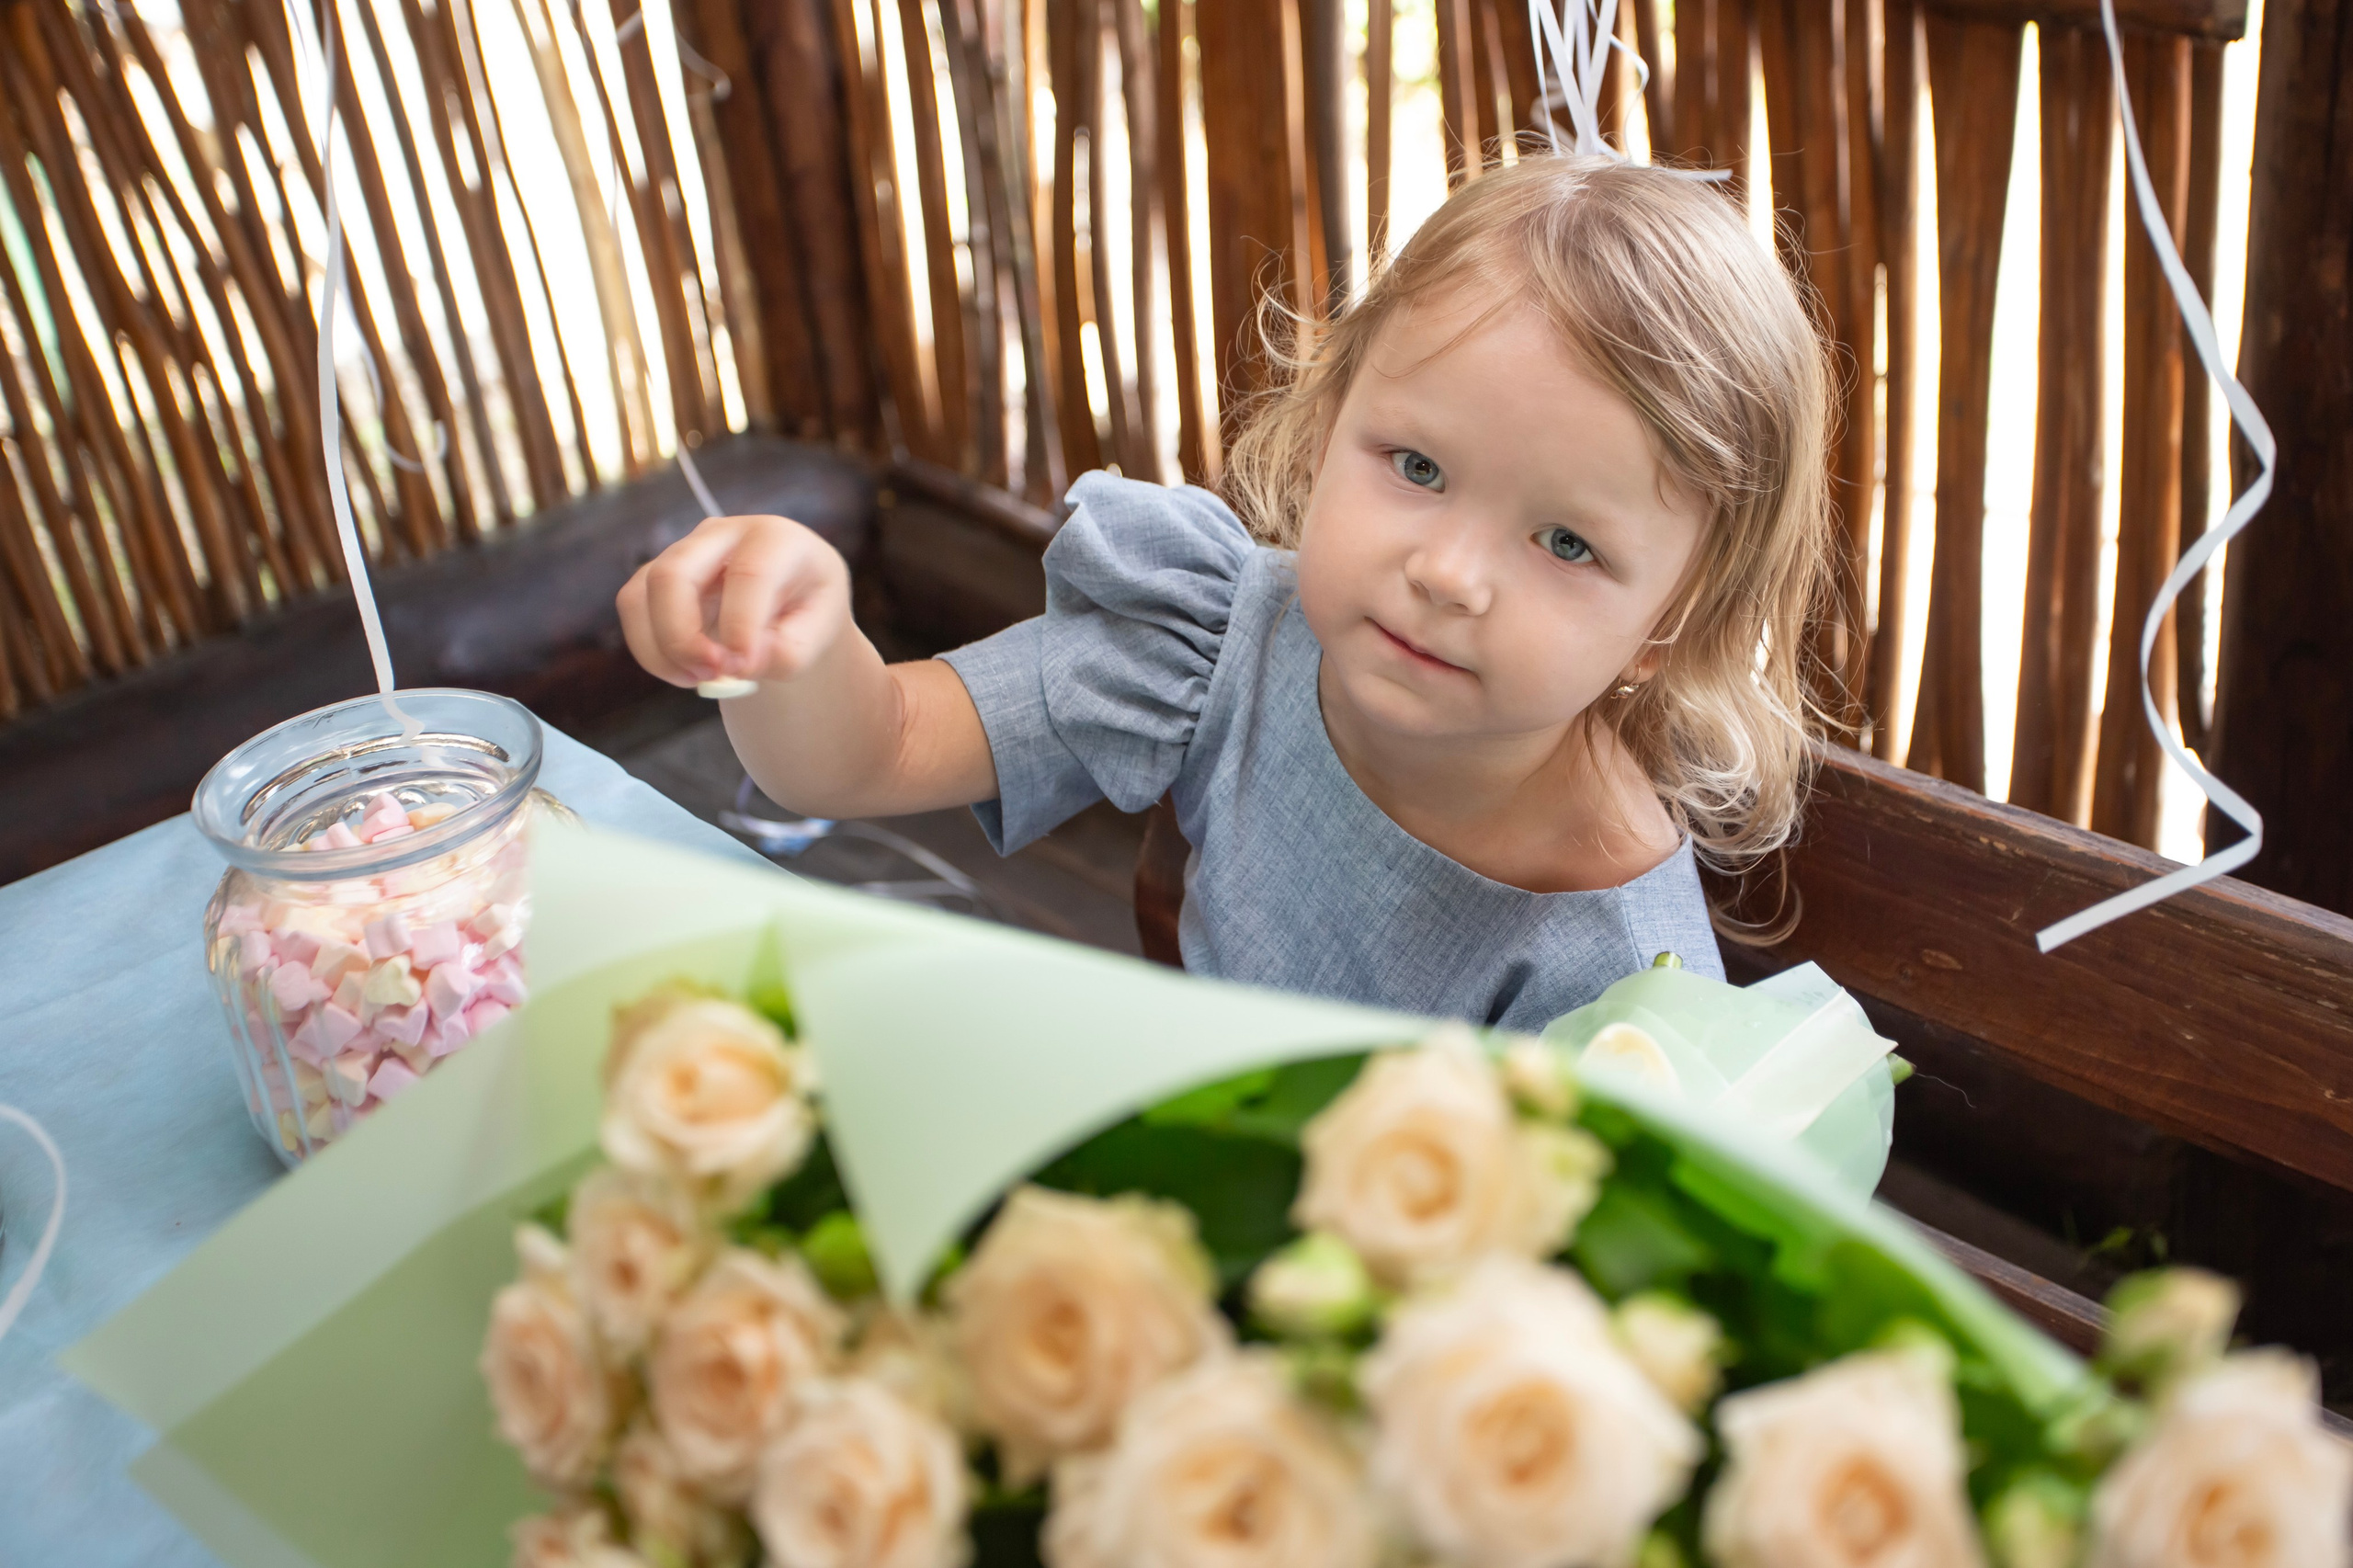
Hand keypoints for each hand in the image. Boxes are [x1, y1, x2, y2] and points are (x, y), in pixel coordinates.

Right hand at [617, 515, 853, 687]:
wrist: (790, 600)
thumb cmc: (806, 611)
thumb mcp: (818, 634)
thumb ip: (788, 652)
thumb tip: (740, 665)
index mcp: (776, 539)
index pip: (750, 573)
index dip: (741, 624)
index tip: (743, 669)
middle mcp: (723, 534)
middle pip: (674, 573)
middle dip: (681, 636)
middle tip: (709, 677)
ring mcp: (684, 550)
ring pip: (643, 592)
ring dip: (662, 649)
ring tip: (700, 680)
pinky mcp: (658, 574)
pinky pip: (633, 608)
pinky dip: (651, 651)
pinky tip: (685, 672)